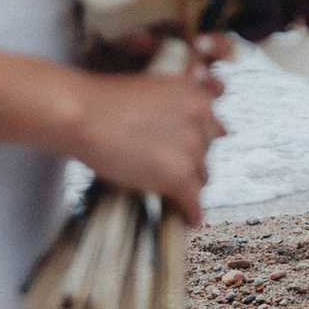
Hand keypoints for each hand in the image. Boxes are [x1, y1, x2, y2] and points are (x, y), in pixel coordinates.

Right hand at [70, 35, 229, 223]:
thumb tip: (226, 132)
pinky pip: (194, 203)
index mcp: (197, 95)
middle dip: (188, 160)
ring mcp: (192, 148)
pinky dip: (191, 213)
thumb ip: (189, 105)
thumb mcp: (156, 88)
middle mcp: (202, 119)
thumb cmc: (109, 102)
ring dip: (186, 185)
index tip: (180, 147)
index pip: (210, 126)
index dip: (193, 138)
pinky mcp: (179, 176)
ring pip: (200, 178)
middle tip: (160, 165)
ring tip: (165, 189)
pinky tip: (187, 219)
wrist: (82, 116)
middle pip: (205, 153)